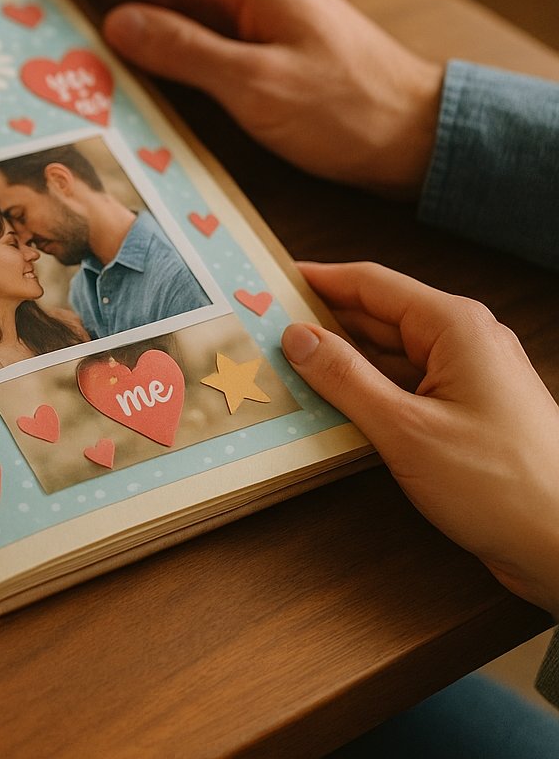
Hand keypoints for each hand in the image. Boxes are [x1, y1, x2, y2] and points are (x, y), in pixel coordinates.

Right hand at [31, 0, 444, 198]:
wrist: (418, 137)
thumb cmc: (349, 110)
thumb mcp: (255, 84)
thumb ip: (182, 49)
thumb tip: (118, 22)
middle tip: (44, 5)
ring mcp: (258, 16)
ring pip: (174, 3)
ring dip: (123, 12)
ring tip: (70, 32)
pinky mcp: (263, 46)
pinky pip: (195, 33)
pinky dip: (155, 41)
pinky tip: (128, 60)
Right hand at [282, 261, 558, 614]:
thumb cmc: (501, 485)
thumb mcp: (405, 429)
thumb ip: (345, 378)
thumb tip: (298, 337)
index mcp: (454, 327)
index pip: (370, 284)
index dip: (316, 280)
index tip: (269, 283)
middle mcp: (465, 342)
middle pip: (378, 317)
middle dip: (323, 324)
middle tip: (264, 332)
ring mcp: (469, 378)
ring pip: (389, 356)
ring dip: (342, 364)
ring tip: (286, 370)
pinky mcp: (468, 414)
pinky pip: (405, 388)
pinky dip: (367, 393)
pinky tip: (331, 408)